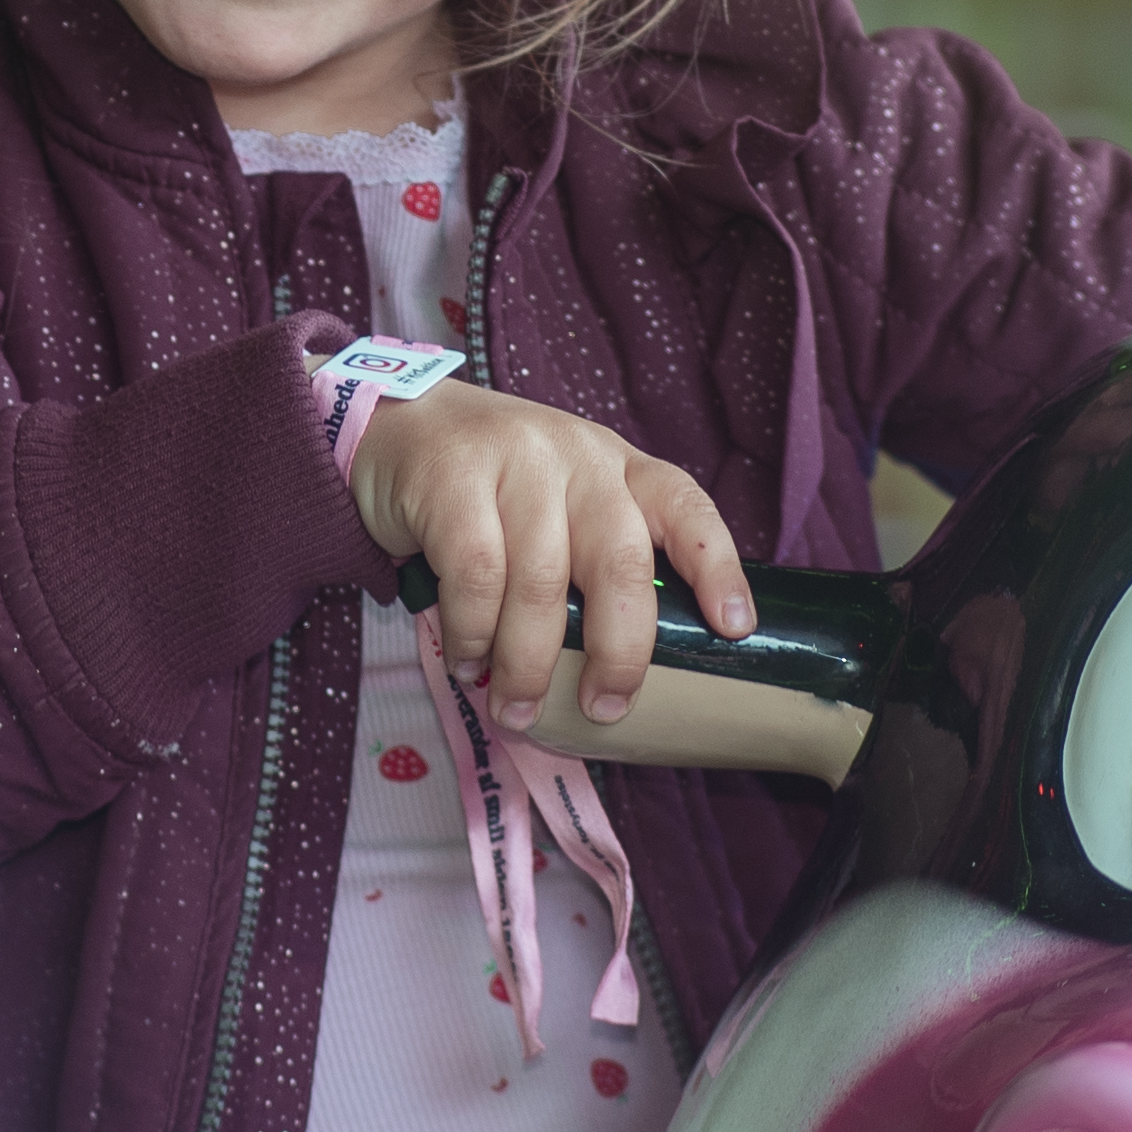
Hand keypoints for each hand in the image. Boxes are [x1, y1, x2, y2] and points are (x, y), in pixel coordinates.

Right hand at [341, 380, 754, 731]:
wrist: (397, 423)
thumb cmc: (491, 487)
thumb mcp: (561, 502)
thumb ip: (592, 557)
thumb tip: (615, 670)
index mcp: (619, 466)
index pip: (685, 506)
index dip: (717, 568)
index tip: (734, 628)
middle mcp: (579, 456)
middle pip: (617, 561)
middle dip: (617, 650)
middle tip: (604, 708)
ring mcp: (516, 460)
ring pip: (540, 581)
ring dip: (528, 661)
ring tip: (515, 707)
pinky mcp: (453, 478)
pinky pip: (475, 577)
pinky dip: (473, 634)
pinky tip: (468, 662)